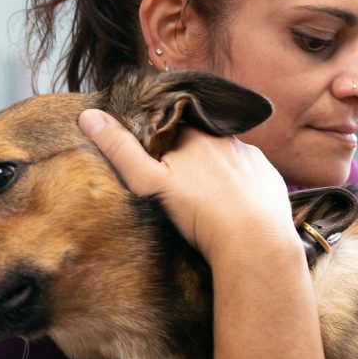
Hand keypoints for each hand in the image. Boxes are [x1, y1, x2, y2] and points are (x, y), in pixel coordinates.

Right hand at [78, 109, 292, 262]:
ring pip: (227, 157)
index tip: (153, 154)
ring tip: (207, 196)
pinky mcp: (270, 178)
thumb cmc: (199, 213)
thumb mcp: (150, 183)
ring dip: (216, 168)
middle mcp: (225, 139)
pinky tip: (235, 204)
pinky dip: (242, 185)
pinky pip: (251, 175)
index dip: (159, 136)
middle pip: (200, 139)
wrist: (254, 243)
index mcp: (194, 135)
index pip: (170, 124)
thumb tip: (88, 115)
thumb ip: (120, 150)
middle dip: (189, 152)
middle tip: (179, 179)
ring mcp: (251, 158)